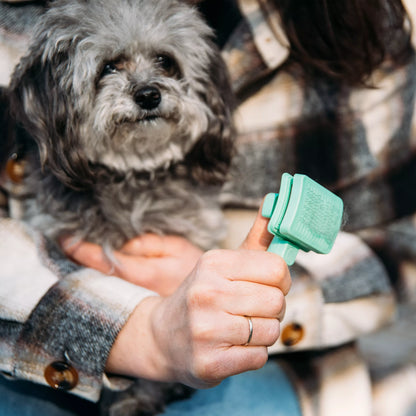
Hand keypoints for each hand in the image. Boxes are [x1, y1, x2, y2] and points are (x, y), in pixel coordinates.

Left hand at [61, 234, 202, 295]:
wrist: (207, 301)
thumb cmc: (193, 270)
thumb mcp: (177, 248)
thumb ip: (148, 244)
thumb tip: (121, 242)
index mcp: (143, 273)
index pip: (103, 261)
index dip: (82, 249)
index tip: (66, 239)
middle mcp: (132, 291)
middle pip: (97, 275)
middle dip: (79, 259)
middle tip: (64, 243)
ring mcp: (131, 301)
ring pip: (101, 283)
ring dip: (86, 268)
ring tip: (75, 252)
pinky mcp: (133, 305)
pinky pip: (110, 289)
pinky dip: (99, 277)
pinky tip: (96, 268)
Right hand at [106, 205, 290, 387]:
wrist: (163, 337)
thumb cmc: (202, 296)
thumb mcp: (222, 264)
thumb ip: (255, 238)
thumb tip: (275, 203)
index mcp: (213, 263)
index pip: (277, 269)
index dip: (280, 280)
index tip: (268, 285)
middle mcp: (206, 293)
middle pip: (277, 301)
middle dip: (272, 308)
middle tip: (252, 309)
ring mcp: (206, 330)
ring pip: (271, 331)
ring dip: (263, 333)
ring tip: (241, 328)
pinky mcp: (209, 363)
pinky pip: (259, 357)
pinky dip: (253, 353)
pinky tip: (233, 346)